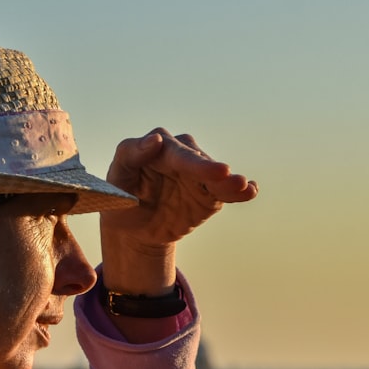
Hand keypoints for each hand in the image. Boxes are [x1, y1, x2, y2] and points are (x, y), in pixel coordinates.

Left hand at [99, 128, 257, 296]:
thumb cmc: (121, 199)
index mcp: (155, 147)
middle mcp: (181, 154)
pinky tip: (251, 191)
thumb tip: (155, 140)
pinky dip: (241, 191)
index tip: (182, 152)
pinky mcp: (211, 192)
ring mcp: (198, 173)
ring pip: (215, 176)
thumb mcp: (116, 179)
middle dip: (208, 168)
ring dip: (229, 181)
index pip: (169, 151)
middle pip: (196, 161)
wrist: (137, 228)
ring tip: (243, 186)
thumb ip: (131, 155)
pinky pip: (227, 191)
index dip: (180, 155)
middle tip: (224, 173)